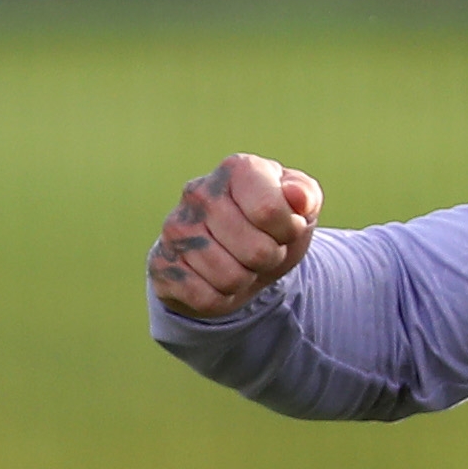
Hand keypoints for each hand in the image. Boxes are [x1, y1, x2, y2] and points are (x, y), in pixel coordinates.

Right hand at [148, 154, 321, 320]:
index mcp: (236, 170)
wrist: (231, 257)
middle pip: (256, 251)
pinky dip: (221, 298)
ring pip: (230, 278)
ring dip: (245, 280)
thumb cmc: (269, 227)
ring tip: (240, 263)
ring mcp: (175, 229)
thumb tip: (298, 198)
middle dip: (268, 259)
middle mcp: (199, 193)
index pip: (270, 211)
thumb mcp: (299, 209)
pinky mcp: (161, 264)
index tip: (285, 228)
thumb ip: (306, 196)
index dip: (289, 231)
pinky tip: (216, 280)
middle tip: (261, 250)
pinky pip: (205, 298)